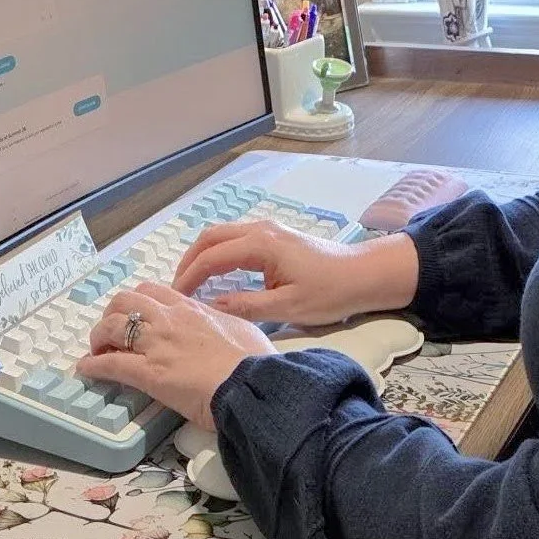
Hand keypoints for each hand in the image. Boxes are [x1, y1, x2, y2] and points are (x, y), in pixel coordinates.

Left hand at [76, 282, 274, 430]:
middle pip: (125, 300)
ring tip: (96, 349)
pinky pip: (111, 363)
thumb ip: (225, 322)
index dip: (138, 302)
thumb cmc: (253, 361)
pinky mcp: (149, 372)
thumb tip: (224, 324)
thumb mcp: (243, 328)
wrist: (251, 384)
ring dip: (99, 336)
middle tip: (112, 332)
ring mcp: (157, 344)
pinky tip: (86, 369)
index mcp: (192, 308)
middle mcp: (169, 319)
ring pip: (112, 326)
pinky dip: (93, 365)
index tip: (135, 316)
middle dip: (112, 314)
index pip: (153, 291)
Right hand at [171, 220, 419, 328]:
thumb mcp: (286, 307)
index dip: (189, 277)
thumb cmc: (329, 292)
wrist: (363, 274)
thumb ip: (245, 306)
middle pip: (210, 238)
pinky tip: (216, 277)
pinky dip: (218, 254)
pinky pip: (235, 240)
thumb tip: (209, 308)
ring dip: (202, 256)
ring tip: (190, 285)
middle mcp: (260, 230)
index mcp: (261, 244)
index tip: (175, 298)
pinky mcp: (274, 237)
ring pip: (222, 236)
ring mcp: (267, 230)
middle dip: (189, 262)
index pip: (211, 257)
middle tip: (175, 290)